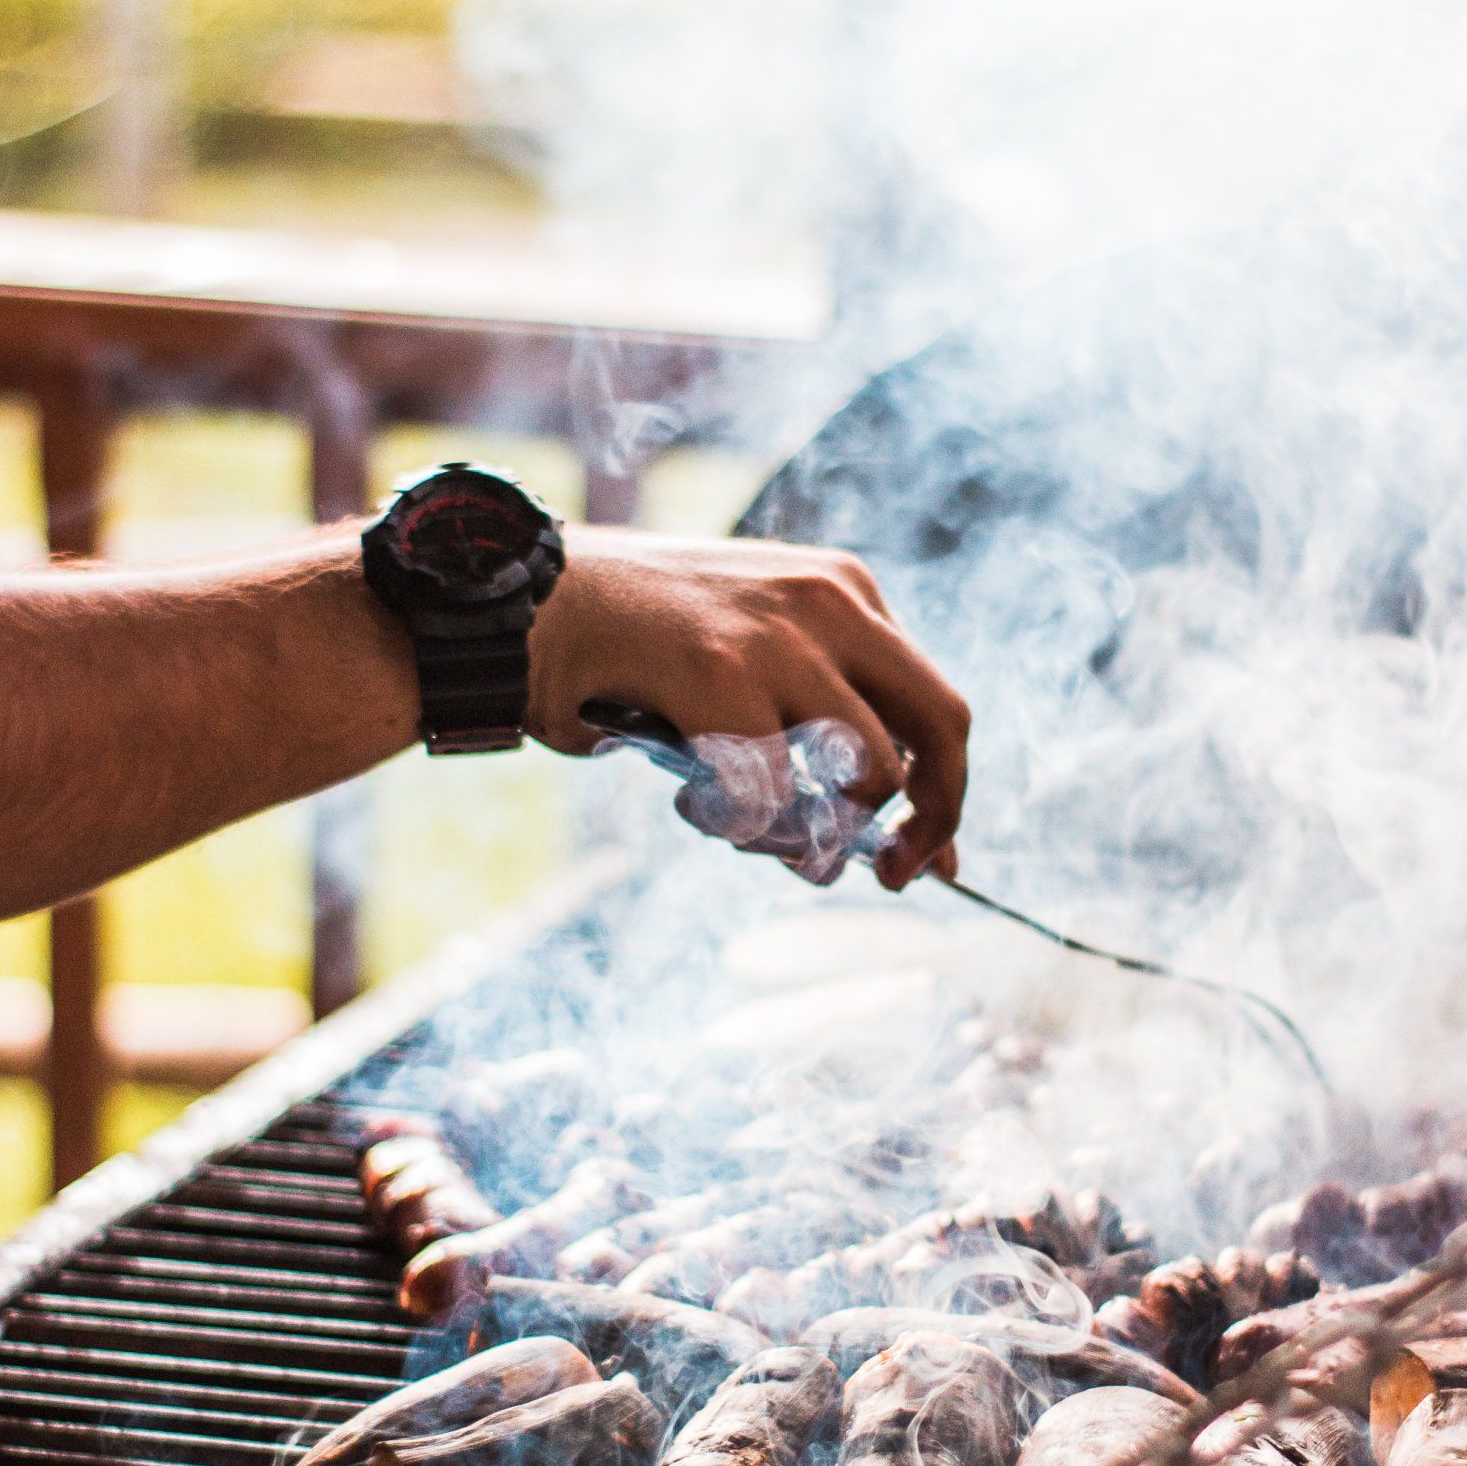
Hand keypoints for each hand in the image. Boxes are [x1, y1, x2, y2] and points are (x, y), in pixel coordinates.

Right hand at [526, 527, 968, 888]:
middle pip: (944, 725)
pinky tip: (698, 809)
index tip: (925, 854)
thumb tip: (880, 836)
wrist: (522, 598)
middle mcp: (831, 601)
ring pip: (872, 772)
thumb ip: (814, 722)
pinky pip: (777, 799)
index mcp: (844, 590)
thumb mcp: (745, 659)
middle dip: (933, 819)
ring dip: (824, 836)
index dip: (942, 790)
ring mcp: (781, 634)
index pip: (933, 700)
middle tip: (893, 875)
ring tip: (757, 838)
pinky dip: (748, 831)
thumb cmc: (627, 644)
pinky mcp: (722, 673)